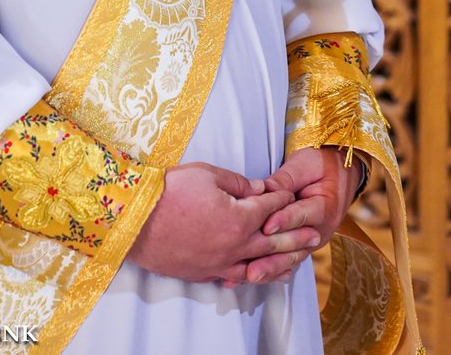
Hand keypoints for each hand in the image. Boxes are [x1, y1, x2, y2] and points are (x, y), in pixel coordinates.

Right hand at [128, 161, 320, 283]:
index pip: (268, 207)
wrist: (135, 221)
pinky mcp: (204, 273)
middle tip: (315, 235)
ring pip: (259, 264)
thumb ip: (237, 183)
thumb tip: (258, 189)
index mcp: (240, 217)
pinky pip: (235, 276)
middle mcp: (236, 245)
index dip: (281, 199)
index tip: (292, 195)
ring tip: (297, 260)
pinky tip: (257, 275)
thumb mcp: (206, 174)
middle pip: (273, 240)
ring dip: (281, 261)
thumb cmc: (169, 192)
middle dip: (295, 235)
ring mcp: (220, 263)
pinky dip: (251, 275)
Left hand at [244, 146, 363, 284]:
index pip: (302, 214)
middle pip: (294, 246)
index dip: (284, 220)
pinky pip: (286, 261)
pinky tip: (254, 278)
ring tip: (249, 276)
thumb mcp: (305, 165)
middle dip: (271, 257)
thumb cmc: (320, 165)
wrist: (338, 173)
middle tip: (252, 267)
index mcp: (324, 207)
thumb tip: (264, 189)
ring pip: (290, 258)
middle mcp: (319, 230)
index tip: (266, 227)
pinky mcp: (301, 245)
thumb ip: (285, 179)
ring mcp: (310, 242)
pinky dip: (270, 270)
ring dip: (269, 269)